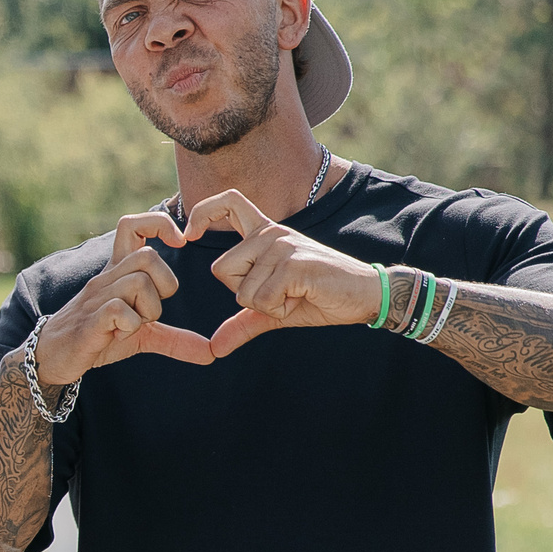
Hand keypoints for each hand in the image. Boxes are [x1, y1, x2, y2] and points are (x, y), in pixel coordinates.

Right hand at [26, 211, 213, 385]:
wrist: (53, 357)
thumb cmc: (97, 338)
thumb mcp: (140, 337)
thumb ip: (175, 339)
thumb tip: (212, 352)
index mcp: (118, 272)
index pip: (133, 226)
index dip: (159, 225)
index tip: (179, 243)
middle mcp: (107, 278)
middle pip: (147, 257)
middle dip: (164, 285)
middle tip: (153, 309)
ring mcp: (96, 297)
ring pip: (138, 283)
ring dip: (148, 310)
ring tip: (134, 326)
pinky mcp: (90, 320)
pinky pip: (120, 310)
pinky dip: (130, 325)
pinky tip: (119, 335)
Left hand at [185, 190, 379, 355]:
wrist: (364, 296)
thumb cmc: (320, 297)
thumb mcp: (275, 310)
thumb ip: (243, 322)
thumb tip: (214, 348)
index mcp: (265, 234)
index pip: (228, 203)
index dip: (203, 213)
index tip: (188, 233)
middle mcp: (271, 234)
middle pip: (221, 270)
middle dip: (245, 295)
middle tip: (281, 292)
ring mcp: (282, 246)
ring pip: (242, 291)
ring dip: (268, 306)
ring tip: (296, 293)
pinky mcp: (293, 263)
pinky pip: (262, 300)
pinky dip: (280, 310)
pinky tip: (303, 296)